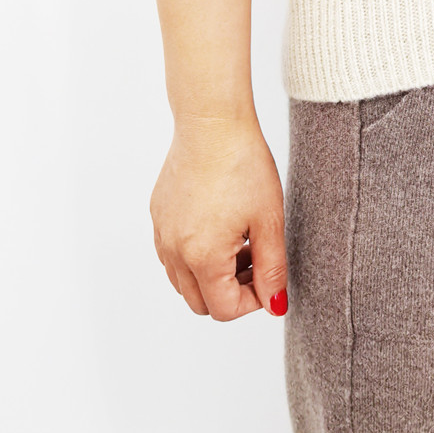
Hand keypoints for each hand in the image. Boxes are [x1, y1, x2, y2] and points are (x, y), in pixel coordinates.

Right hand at [150, 115, 287, 319]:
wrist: (212, 122)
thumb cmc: (243, 165)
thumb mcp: (269, 221)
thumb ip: (272, 270)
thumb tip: (275, 305)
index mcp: (202, 257)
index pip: (223, 310)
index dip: (252, 302)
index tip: (269, 278)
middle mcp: (174, 251)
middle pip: (199, 302)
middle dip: (231, 292)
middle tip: (257, 260)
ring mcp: (162, 233)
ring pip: (183, 280)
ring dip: (212, 275)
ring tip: (240, 241)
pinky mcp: (158, 215)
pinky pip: (172, 254)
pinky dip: (195, 254)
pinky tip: (220, 224)